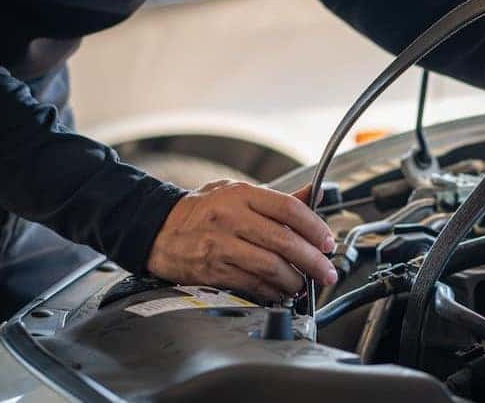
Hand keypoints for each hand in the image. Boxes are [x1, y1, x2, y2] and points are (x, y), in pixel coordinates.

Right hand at [147, 181, 336, 300]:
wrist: (156, 229)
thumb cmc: (201, 210)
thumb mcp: (236, 192)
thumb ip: (277, 198)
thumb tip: (314, 195)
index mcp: (241, 195)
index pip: (289, 209)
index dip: (314, 227)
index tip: (328, 242)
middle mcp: (231, 218)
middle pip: (284, 241)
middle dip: (313, 260)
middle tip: (326, 271)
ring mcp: (220, 245)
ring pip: (270, 266)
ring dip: (294, 280)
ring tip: (304, 284)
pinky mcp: (212, 270)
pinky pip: (252, 283)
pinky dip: (272, 291)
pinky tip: (281, 291)